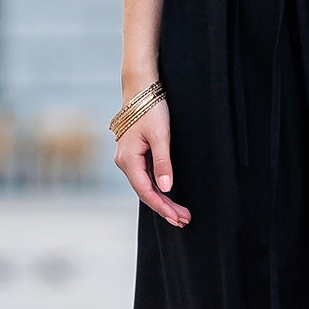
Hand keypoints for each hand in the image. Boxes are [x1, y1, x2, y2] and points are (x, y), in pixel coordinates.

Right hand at [112, 96, 190, 227]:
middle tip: (184, 220)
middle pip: (146, 192)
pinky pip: (146, 177)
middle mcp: (125, 162)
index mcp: (128, 159)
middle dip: (165, 208)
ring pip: (146, 186)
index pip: (146, 192)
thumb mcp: (161, 135)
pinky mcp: (135, 155)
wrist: (141, 89)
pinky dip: (158, 189)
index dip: (163, 207)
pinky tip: (168, 197)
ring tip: (180, 213)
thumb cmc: (151, 109)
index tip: (178, 217)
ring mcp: (128, 159)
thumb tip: (165, 188)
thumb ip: (163, 162)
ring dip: (163, 200)